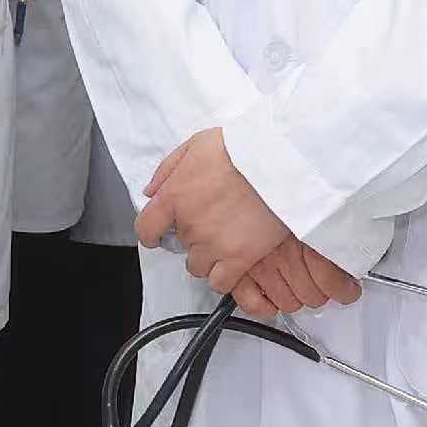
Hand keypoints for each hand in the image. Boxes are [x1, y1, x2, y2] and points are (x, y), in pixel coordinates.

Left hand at [139, 133, 358, 315]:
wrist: (281, 163)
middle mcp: (189, 225)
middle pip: (180, 246)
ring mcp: (213, 245)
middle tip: (214, 222)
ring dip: (207, 257)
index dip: (153, 233)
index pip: (146, 229)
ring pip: (197, 267)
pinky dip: (224, 277)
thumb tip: (152, 191)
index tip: (159, 234)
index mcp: (174, 196)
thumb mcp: (196, 144)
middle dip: (193, 236)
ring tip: (227, 240)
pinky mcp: (239, 259)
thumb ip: (168, 169)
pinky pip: (220, 283)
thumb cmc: (243, 149)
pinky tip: (234, 263)